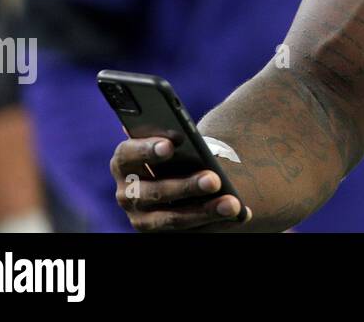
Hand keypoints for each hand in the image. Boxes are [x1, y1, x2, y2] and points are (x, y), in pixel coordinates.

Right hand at [109, 136, 251, 230]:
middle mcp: (127, 193)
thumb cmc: (177, 150)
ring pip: (172, 218)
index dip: (147, 150)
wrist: (180, 174)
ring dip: (205, 212)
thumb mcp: (172, 142)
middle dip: (187, 186)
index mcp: (124, 161)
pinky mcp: (160, 233)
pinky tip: (240, 214)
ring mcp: (141, 217)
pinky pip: (189, 232)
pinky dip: (215, 223)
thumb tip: (182, 131)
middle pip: (155, 191)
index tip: (170, 146)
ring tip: (232, 204)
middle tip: (214, 179)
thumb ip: (172, 136)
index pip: (128, 154)